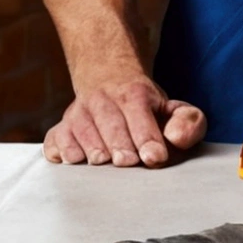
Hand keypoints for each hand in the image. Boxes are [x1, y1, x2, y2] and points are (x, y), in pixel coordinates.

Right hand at [44, 75, 206, 167]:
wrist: (110, 80)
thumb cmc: (146, 107)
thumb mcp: (174, 109)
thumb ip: (188, 122)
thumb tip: (175, 138)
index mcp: (134, 94)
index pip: (140, 114)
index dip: (147, 137)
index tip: (155, 157)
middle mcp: (103, 100)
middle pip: (109, 123)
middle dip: (118, 143)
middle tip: (127, 162)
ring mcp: (79, 114)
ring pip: (80, 130)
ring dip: (90, 147)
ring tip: (101, 160)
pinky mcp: (61, 129)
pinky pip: (55, 139)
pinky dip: (60, 150)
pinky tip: (74, 160)